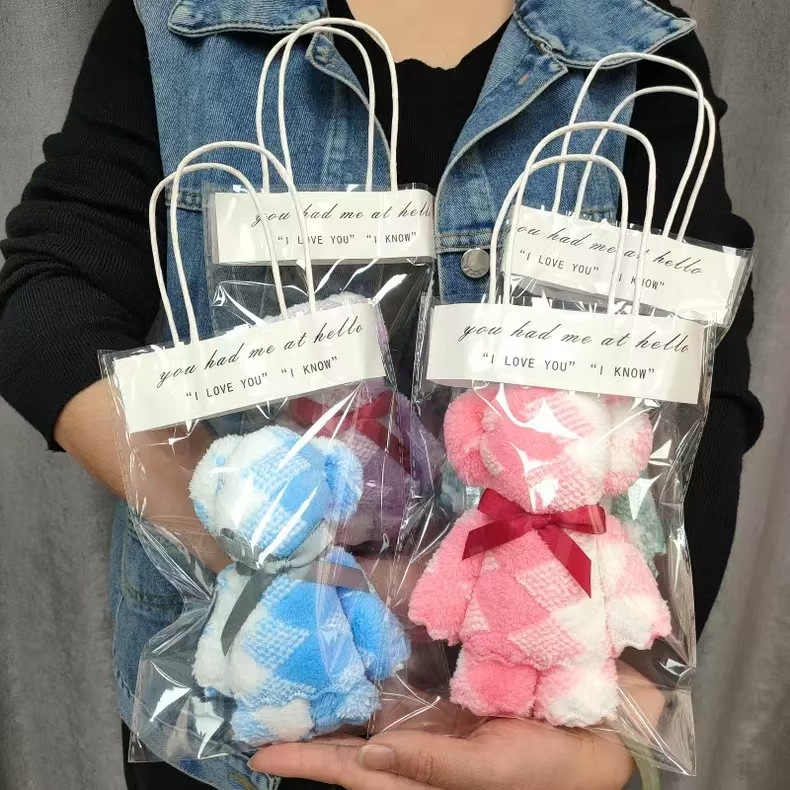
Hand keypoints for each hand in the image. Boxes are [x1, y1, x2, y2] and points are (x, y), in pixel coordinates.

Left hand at [249, 717, 634, 789]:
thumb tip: (367, 751)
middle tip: (261, 712)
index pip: (349, 772)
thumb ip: (428, 765)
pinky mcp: (444, 707)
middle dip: (306, 736)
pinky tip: (351, 665)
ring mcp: (427, 730)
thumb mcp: (487, 771)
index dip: (303, 762)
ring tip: (293, 683)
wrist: (585, 739)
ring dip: (332, 707)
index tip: (257, 751)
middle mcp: (413, 757)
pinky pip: (396, 699)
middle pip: (348, 749)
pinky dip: (369, 684)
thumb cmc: (540, 767)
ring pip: (367, 721)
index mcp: (418, 781)